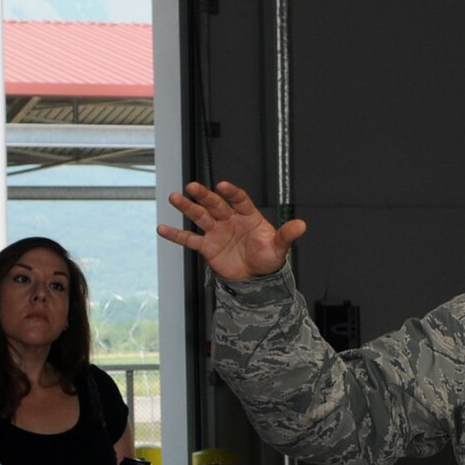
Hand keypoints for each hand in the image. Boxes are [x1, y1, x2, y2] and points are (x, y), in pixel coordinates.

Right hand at [159, 181, 307, 282]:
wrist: (257, 278)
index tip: (223, 185)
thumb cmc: (268, 258)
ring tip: (174, 197)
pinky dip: (176, 235)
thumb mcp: (279, 247)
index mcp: (248, 216)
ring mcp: (217, 232)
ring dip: (187, 207)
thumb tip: (302, 225)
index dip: (231, 193)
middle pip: (215, 204)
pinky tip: (162, 228)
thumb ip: (287, 235)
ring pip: (200, 216)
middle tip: (192, 187)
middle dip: (204, 196)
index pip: (239, 200)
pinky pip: (190, 240)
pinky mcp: (207, 247)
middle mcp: (230, 220)